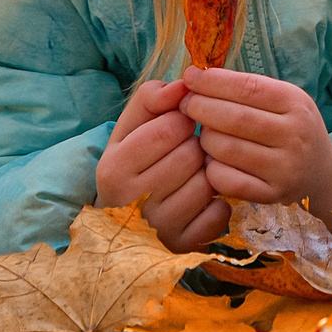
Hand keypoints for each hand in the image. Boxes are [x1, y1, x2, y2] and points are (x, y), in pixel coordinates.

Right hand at [96, 78, 224, 251]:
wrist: (131, 215)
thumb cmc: (137, 159)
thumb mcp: (134, 124)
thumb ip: (153, 96)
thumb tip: (182, 85)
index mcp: (112, 168)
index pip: (168, 129)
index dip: (182, 121)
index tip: (179, 126)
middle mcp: (131, 202)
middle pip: (190, 156)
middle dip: (196, 147)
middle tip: (187, 152)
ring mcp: (156, 229)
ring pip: (207, 184)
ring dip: (209, 174)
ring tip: (193, 175)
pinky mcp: (182, 245)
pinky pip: (218, 213)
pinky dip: (218, 203)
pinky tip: (203, 200)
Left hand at [181, 68, 331, 235]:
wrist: (320, 173)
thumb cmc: (292, 129)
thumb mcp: (285, 101)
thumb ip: (249, 90)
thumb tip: (199, 77)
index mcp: (297, 103)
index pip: (249, 87)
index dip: (214, 81)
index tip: (190, 76)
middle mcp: (295, 134)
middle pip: (235, 118)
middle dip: (201, 107)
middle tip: (186, 104)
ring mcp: (285, 167)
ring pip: (226, 149)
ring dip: (205, 138)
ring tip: (203, 132)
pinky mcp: (272, 194)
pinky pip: (226, 180)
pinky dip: (210, 168)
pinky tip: (211, 159)